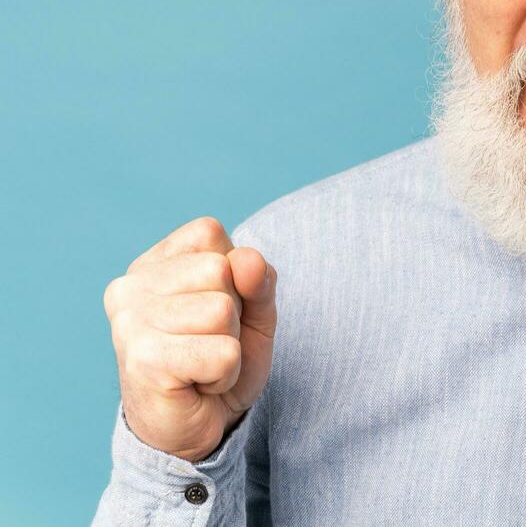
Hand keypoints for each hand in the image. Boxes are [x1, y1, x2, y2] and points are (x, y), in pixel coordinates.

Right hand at [103, 216, 276, 462]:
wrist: (199, 428)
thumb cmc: (220, 359)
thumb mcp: (254, 310)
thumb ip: (259, 278)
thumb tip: (248, 259)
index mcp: (151, 264)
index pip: (210, 233)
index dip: (233, 274)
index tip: (212, 311)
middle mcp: (129, 288)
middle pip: (221, 269)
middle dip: (234, 313)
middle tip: (208, 343)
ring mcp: (130, 324)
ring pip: (223, 311)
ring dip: (230, 346)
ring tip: (202, 364)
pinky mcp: (144, 361)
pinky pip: (224, 353)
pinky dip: (226, 373)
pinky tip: (198, 384)